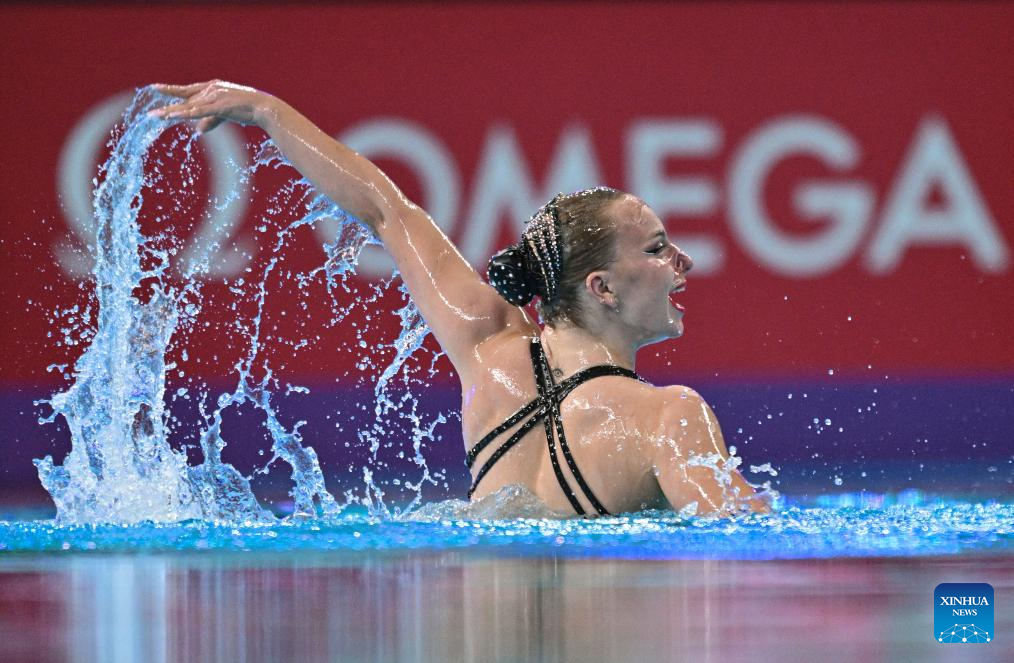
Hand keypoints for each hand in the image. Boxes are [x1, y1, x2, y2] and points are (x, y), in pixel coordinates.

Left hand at [148, 80, 272, 133]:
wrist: (264, 107)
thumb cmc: (248, 110)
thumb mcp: (225, 114)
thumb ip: (210, 121)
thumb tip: (198, 130)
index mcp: (213, 88)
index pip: (188, 90)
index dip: (171, 90)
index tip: (155, 88)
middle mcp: (211, 90)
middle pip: (185, 99)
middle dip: (167, 106)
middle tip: (151, 113)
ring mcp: (215, 97)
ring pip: (189, 106)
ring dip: (172, 112)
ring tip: (156, 116)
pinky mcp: (220, 106)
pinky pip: (199, 112)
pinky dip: (186, 114)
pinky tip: (175, 116)